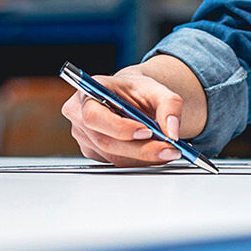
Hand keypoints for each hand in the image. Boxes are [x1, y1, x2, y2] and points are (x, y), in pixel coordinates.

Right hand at [63, 67, 188, 166]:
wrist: (130, 98)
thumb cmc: (135, 90)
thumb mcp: (156, 88)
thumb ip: (169, 104)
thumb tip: (172, 131)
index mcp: (88, 91)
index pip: (94, 115)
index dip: (118, 127)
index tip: (146, 131)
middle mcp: (79, 114)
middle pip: (106, 141)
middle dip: (141, 149)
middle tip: (169, 148)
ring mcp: (83, 136)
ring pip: (113, 156)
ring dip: (143, 157)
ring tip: (168, 150)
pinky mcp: (93, 151)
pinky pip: (116, 162)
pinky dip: (138, 160)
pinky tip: (153, 152)